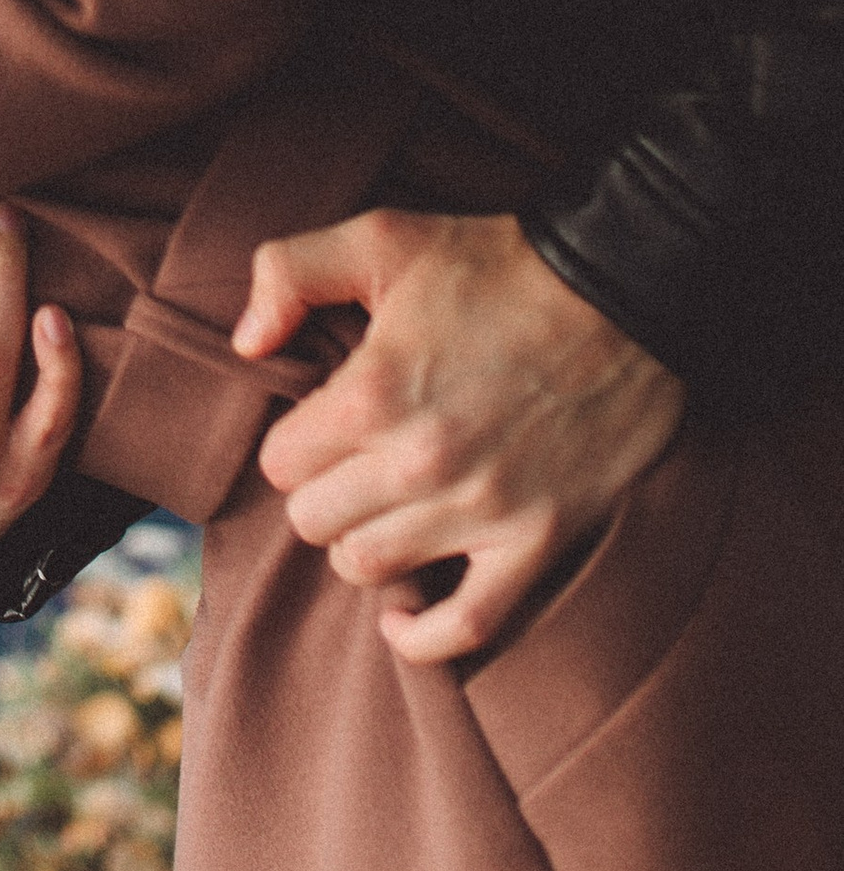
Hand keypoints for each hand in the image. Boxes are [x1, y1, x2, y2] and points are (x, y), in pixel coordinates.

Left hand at [233, 208, 686, 661]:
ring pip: (369, 568)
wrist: (623, 288)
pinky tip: (404, 615)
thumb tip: (246, 342)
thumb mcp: (380, 236)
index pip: (281, 462)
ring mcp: (481, 509)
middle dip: (322, 490)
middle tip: (353, 463)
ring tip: (384, 508)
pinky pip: (468, 623)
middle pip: (315, 520)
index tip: (326, 423)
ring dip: (364, 541)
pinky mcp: (538, 540)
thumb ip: (288, 274)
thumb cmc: (497, 263)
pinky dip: (425, 635)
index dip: (296, 441)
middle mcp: (419, 463)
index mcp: (372, 393)